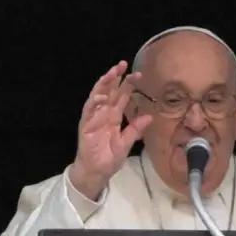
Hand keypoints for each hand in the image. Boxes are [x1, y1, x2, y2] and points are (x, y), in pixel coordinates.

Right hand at [68, 61, 152, 199]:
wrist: (97, 172)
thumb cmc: (110, 157)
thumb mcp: (127, 142)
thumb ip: (136, 129)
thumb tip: (149, 116)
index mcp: (114, 116)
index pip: (122, 97)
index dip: (128, 85)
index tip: (138, 74)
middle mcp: (104, 114)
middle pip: (110, 92)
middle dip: (116, 78)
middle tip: (123, 64)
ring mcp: (94, 118)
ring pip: (98, 96)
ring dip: (104, 84)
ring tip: (111, 73)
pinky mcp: (86, 125)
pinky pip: (89, 111)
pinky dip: (94, 103)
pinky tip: (101, 95)